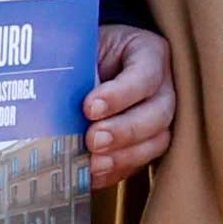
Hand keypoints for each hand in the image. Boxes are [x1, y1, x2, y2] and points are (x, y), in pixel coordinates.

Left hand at [84, 24, 178, 186]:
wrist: (93, 63)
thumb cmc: (90, 52)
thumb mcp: (85, 49)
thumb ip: (80, 70)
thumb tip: (58, 101)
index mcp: (150, 53)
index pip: (145, 75)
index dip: (120, 95)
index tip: (89, 107)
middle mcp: (164, 87)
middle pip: (158, 113)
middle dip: (124, 130)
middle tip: (92, 139)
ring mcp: (160, 117)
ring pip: (157, 141)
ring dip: (124, 156)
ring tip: (94, 163)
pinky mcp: (148, 143)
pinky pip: (140, 162)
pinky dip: (117, 171)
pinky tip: (94, 174)